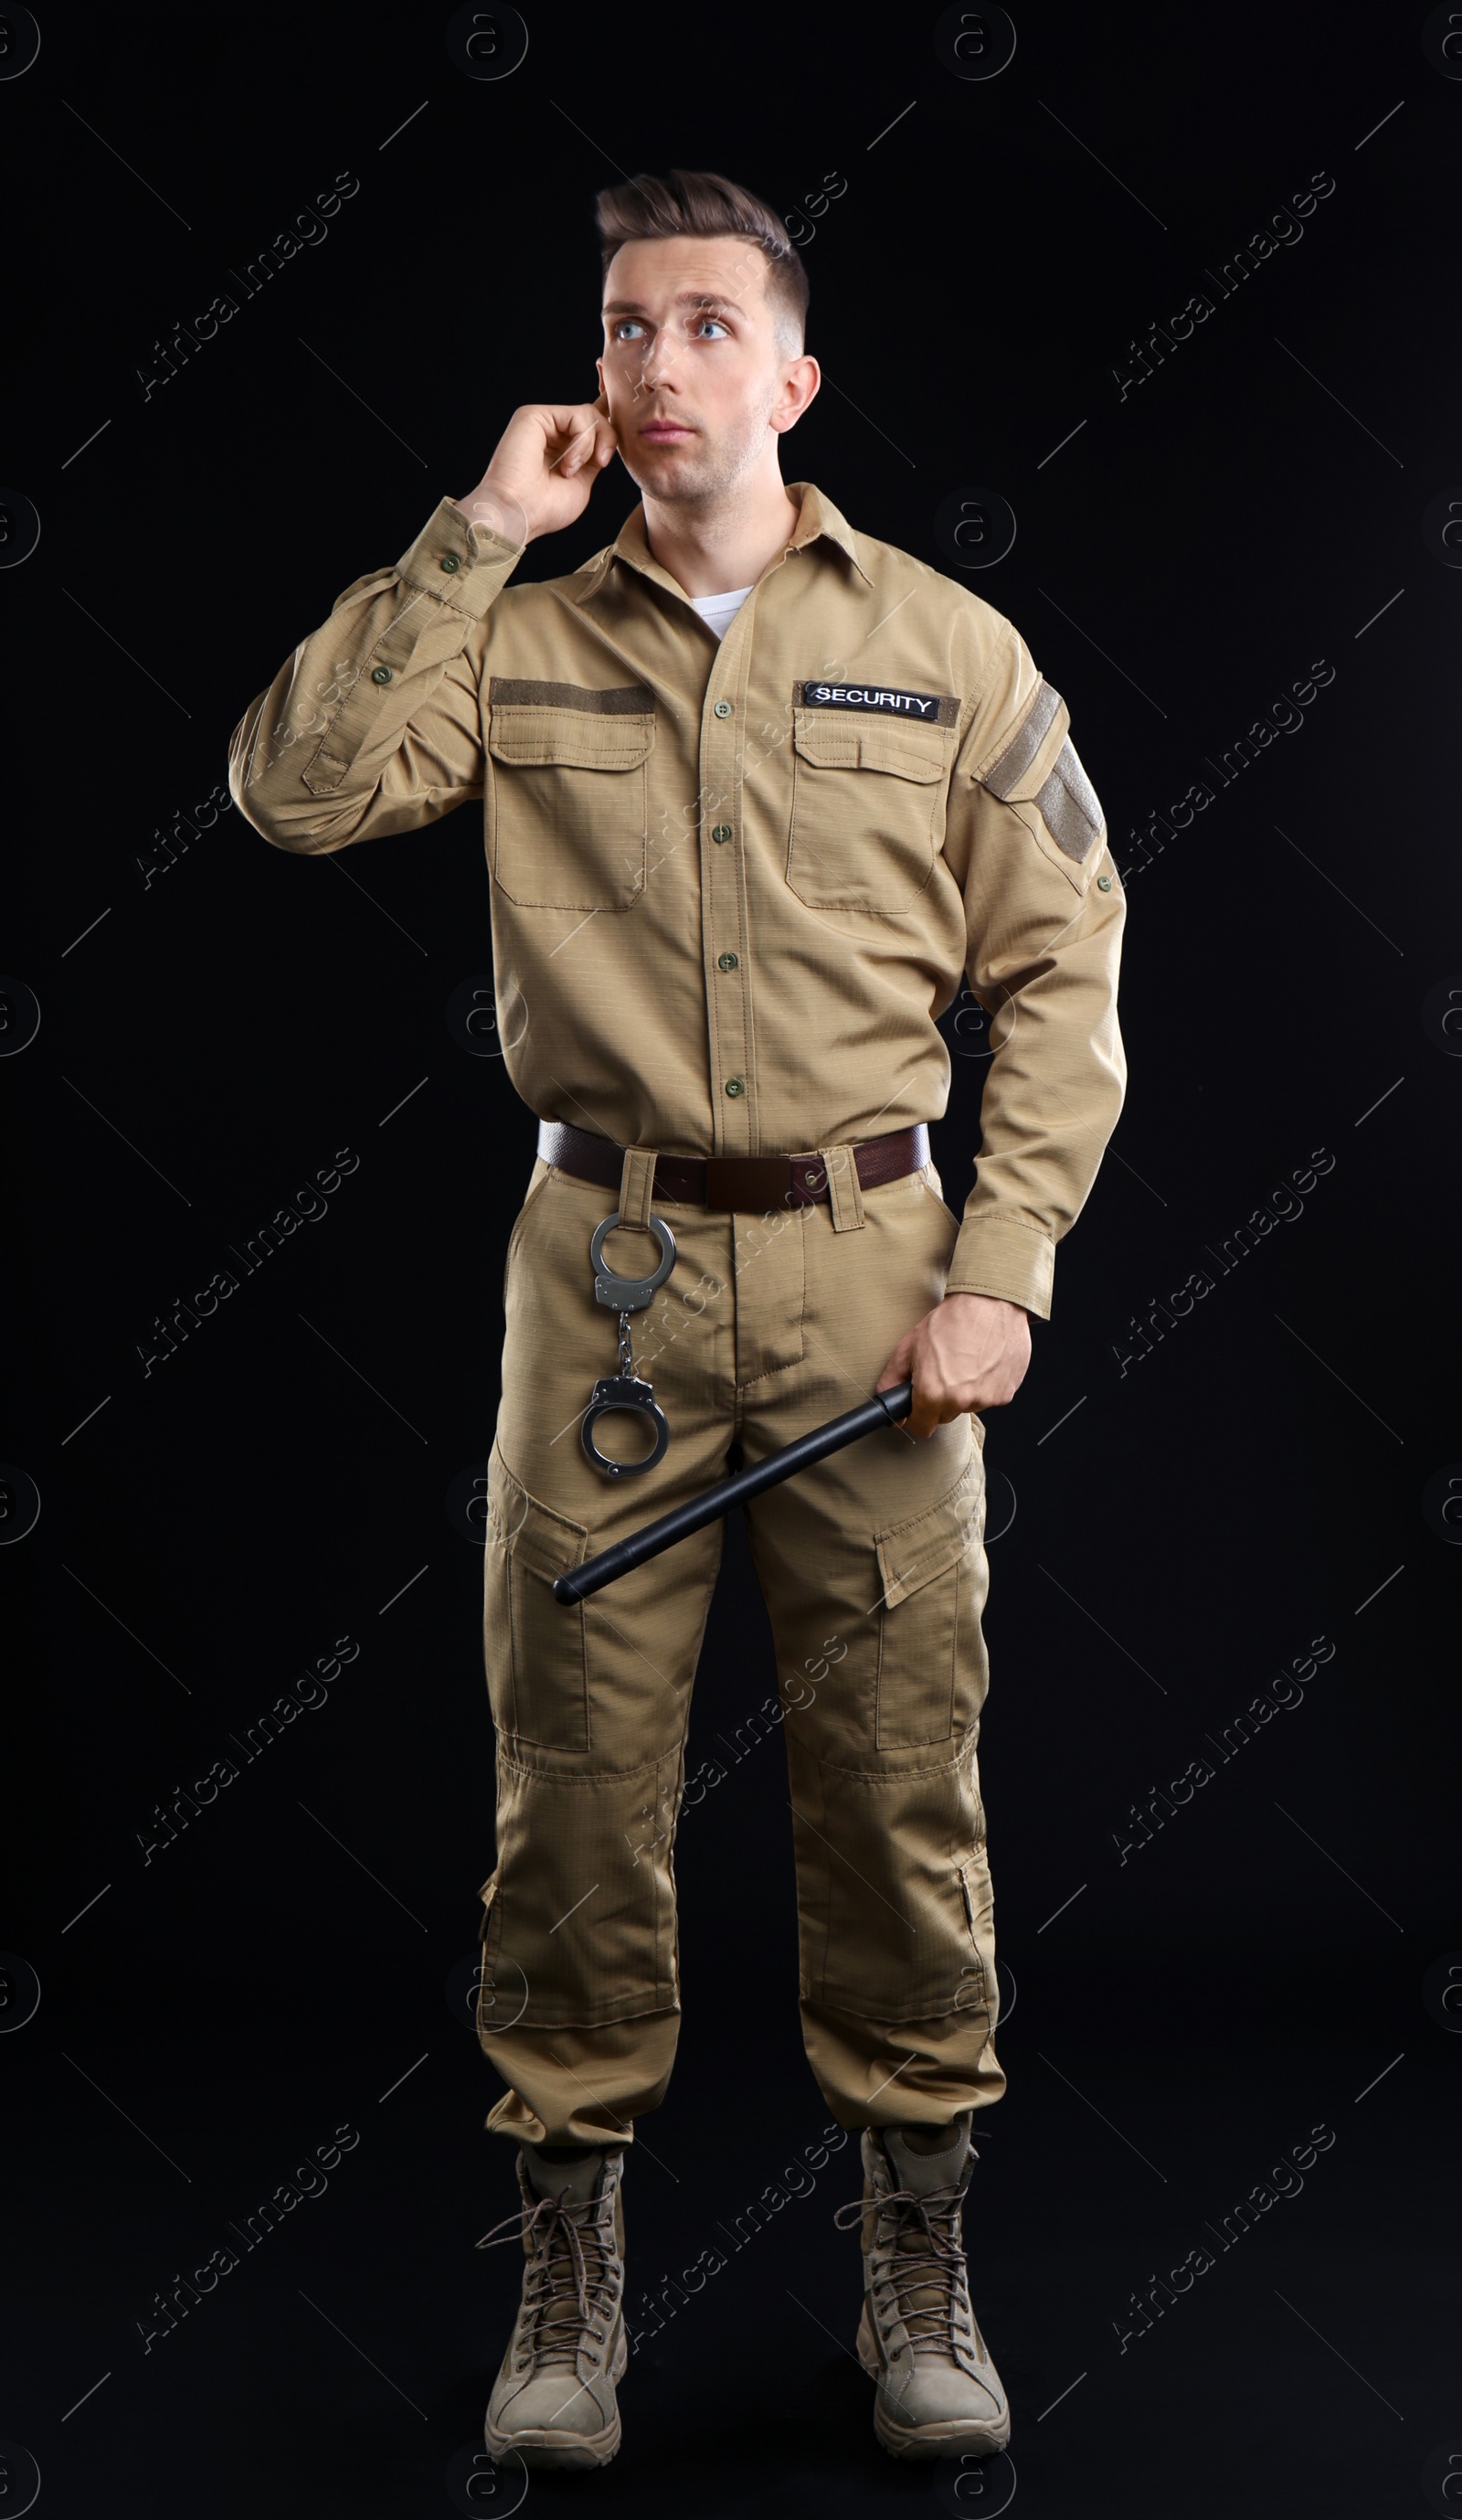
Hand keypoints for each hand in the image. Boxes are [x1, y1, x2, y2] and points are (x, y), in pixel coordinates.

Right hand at [452, 393, 618, 547]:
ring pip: (590, 414)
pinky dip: (582, 442)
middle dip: (608, 439)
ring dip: (590, 446)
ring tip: (570, 470)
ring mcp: (543, 421)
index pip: (590, 424)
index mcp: (561, 447)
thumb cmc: (545, 508)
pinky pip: (579, 415)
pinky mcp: (535, 414)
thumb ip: (594, 456)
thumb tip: (609, 433)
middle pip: (596, 416)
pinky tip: (567, 463)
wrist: (519, 514)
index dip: (608, 420)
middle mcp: (551, 432)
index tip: (616, 424)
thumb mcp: (582, 482)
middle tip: (601, 463)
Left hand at [875, 1292, 1030, 1440]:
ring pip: (968, 1406)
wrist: (989, 1303)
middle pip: (945, 1416)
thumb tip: (887, 1404)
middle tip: (944, 1370)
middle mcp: (960, 1402)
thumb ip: (891, 1381)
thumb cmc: (950, 1321)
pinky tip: (983, 1361)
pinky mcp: (1006, 1393)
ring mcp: (986, 1399)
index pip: (920, 1427)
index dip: (916, 1416)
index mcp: (932, 1394)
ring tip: (966, 1361)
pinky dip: (986, 1384)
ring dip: (966, 1391)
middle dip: (941, 1400)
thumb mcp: (908, 1347)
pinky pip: (990, 1397)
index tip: (919, 1405)